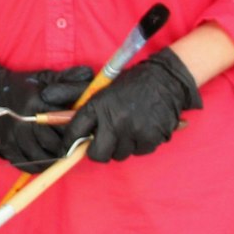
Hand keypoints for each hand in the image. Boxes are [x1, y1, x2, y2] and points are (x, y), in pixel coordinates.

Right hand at [0, 53, 94, 171]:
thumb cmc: (21, 85)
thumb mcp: (43, 77)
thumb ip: (67, 78)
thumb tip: (89, 75)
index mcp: (35, 103)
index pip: (62, 126)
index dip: (75, 134)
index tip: (82, 137)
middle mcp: (22, 121)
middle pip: (52, 145)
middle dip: (65, 149)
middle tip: (72, 150)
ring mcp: (10, 136)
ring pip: (38, 158)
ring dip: (52, 161)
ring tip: (58, 156)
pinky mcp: (1, 146)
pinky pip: (22, 163)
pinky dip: (34, 165)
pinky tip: (41, 160)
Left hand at [65, 47, 202, 161]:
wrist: (165, 78)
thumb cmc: (134, 84)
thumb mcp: (106, 91)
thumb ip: (93, 112)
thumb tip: (80, 132)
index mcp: (99, 105)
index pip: (75, 131)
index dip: (70, 142)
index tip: (68, 148)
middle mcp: (114, 121)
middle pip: (98, 154)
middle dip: (98, 152)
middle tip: (104, 145)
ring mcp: (133, 131)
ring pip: (120, 154)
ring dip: (121, 147)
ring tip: (128, 130)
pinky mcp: (150, 138)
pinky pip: (139, 152)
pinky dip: (140, 145)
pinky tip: (143, 129)